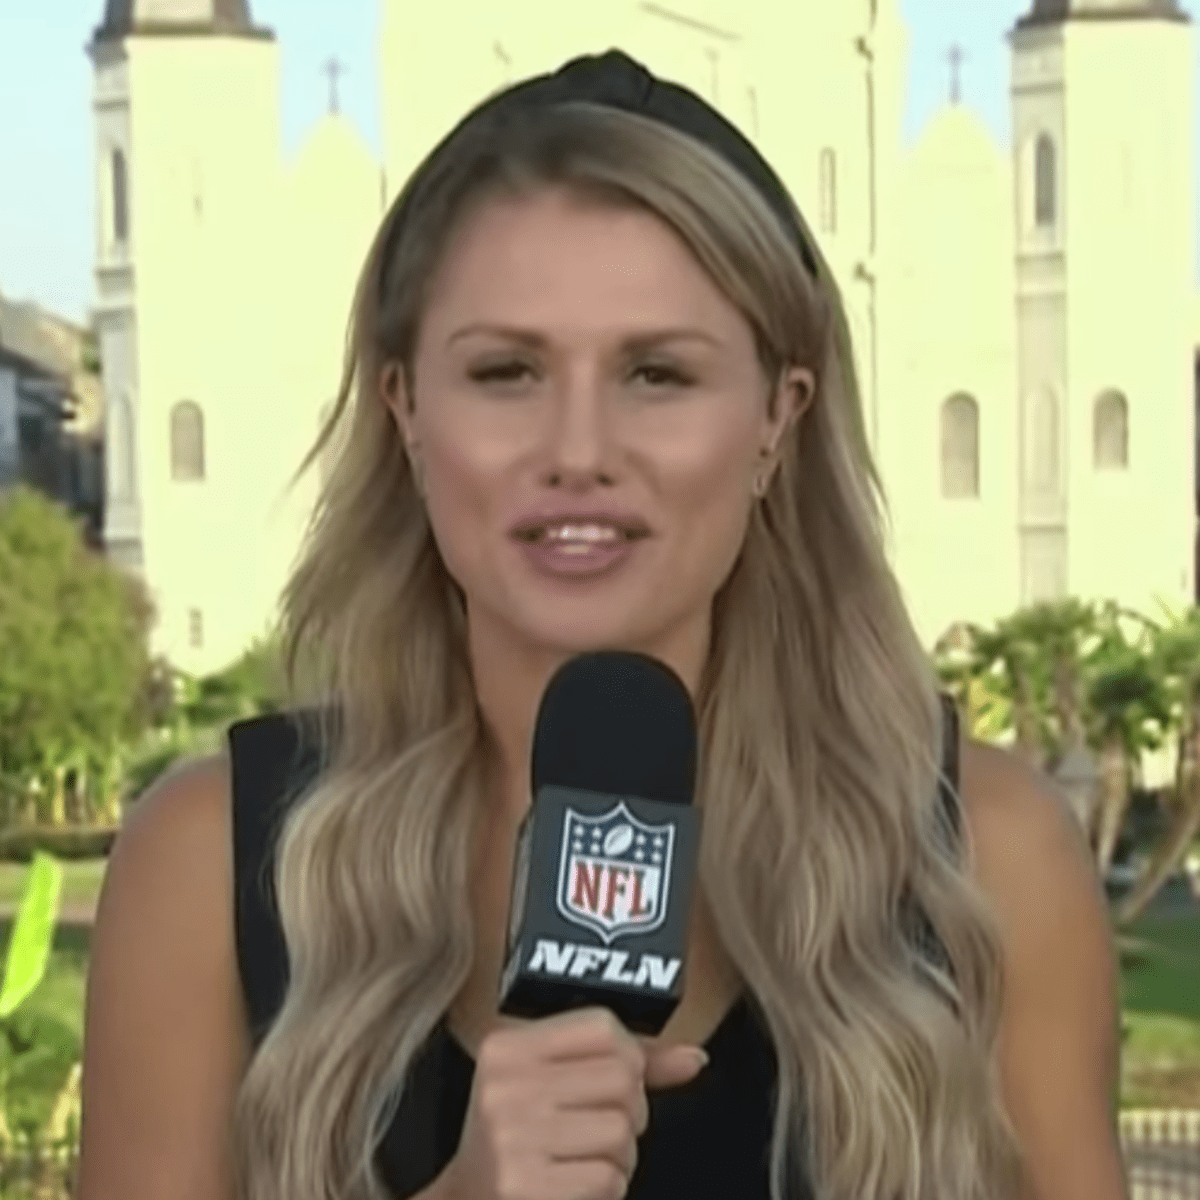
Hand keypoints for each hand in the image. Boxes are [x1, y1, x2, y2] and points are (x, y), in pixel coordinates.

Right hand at [441, 1006, 707, 1199]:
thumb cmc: (520, 1139)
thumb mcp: (550, 1084)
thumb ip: (623, 1064)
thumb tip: (695, 1058)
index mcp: (508, 1048)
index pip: (603, 1027)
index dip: (628, 1056)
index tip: (614, 1081)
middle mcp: (505, 1086)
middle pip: (622, 1077)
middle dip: (629, 1111)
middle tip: (598, 1129)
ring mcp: (512, 1138)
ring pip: (621, 1131)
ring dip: (619, 1155)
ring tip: (584, 1160)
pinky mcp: (526, 1188)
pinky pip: (608, 1178)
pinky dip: (607, 1188)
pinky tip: (575, 1186)